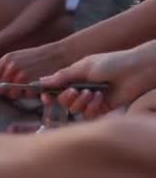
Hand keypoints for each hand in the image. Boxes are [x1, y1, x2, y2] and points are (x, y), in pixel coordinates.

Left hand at [0, 43, 71, 98]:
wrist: (59, 54)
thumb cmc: (36, 57)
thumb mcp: (15, 58)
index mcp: (6, 60)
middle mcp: (12, 68)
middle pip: (0, 90)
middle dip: (6, 91)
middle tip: (16, 85)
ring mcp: (22, 76)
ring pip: (12, 95)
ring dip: (18, 93)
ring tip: (26, 85)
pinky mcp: (33, 84)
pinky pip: (25, 96)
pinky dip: (29, 94)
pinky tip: (34, 86)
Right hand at [39, 51, 153, 118]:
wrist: (136, 71)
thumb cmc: (112, 63)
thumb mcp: (83, 66)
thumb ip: (62, 76)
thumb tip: (41, 81)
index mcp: (74, 78)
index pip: (54, 89)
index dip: (47, 94)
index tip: (45, 97)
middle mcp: (79, 90)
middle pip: (61, 101)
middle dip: (66, 98)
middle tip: (74, 91)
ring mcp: (89, 100)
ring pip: (73, 109)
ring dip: (80, 101)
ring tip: (92, 92)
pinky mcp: (100, 109)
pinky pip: (87, 114)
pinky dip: (92, 106)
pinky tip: (101, 97)